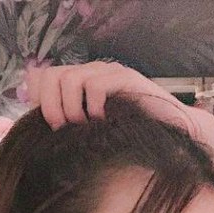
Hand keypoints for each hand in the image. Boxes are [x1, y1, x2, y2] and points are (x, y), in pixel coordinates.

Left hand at [24, 61, 193, 132]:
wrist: (174, 136)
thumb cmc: (134, 139)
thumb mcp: (94, 134)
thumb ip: (72, 127)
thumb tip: (44, 133)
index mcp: (82, 82)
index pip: (45, 76)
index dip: (39, 99)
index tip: (48, 125)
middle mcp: (94, 72)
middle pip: (53, 74)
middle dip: (50, 105)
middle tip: (61, 129)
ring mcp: (111, 73)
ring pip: (71, 79)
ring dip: (71, 108)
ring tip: (84, 127)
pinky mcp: (127, 79)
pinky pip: (96, 86)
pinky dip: (93, 107)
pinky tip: (102, 122)